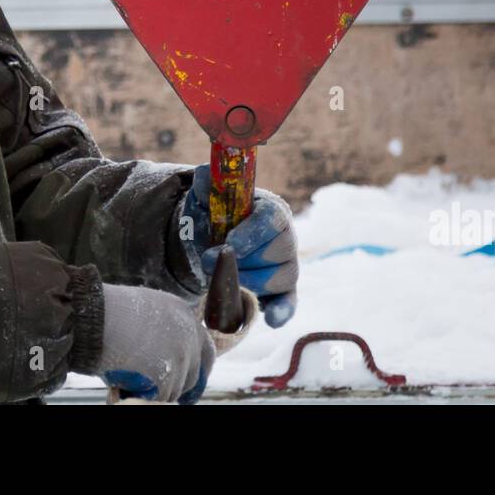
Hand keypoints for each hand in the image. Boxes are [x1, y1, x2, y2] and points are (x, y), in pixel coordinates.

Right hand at [94, 284, 215, 403]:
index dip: (197, 371)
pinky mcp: (167, 377)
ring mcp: (180, 358)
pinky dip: (142, 397)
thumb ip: (163, 329)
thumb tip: (164, 353)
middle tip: (155, 389)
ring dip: (155, 391)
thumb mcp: (146, 310)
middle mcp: (189, 336)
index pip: (206, 352)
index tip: (189, 387)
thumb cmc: (109, 313)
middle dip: (175, 385)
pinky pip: (158, 399)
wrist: (95, 318)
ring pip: (174, 390)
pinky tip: (125, 385)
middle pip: (192, 376)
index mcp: (185, 316)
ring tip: (130, 377)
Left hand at [179, 164, 298, 327]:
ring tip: (224, 277)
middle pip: (278, 251)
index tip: (228, 243)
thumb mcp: (207, 197)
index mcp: (271, 210)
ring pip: (280, 277)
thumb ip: (207, 183)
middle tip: (211, 259)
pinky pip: (289, 302)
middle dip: (243, 259)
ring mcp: (286, 265)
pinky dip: (282, 310)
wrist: (214, 241)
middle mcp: (286, 237)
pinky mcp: (283, 291)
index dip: (251, 233)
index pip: (272, 219)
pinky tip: (272, 319)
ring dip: (249, 280)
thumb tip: (205, 174)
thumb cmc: (216, 216)